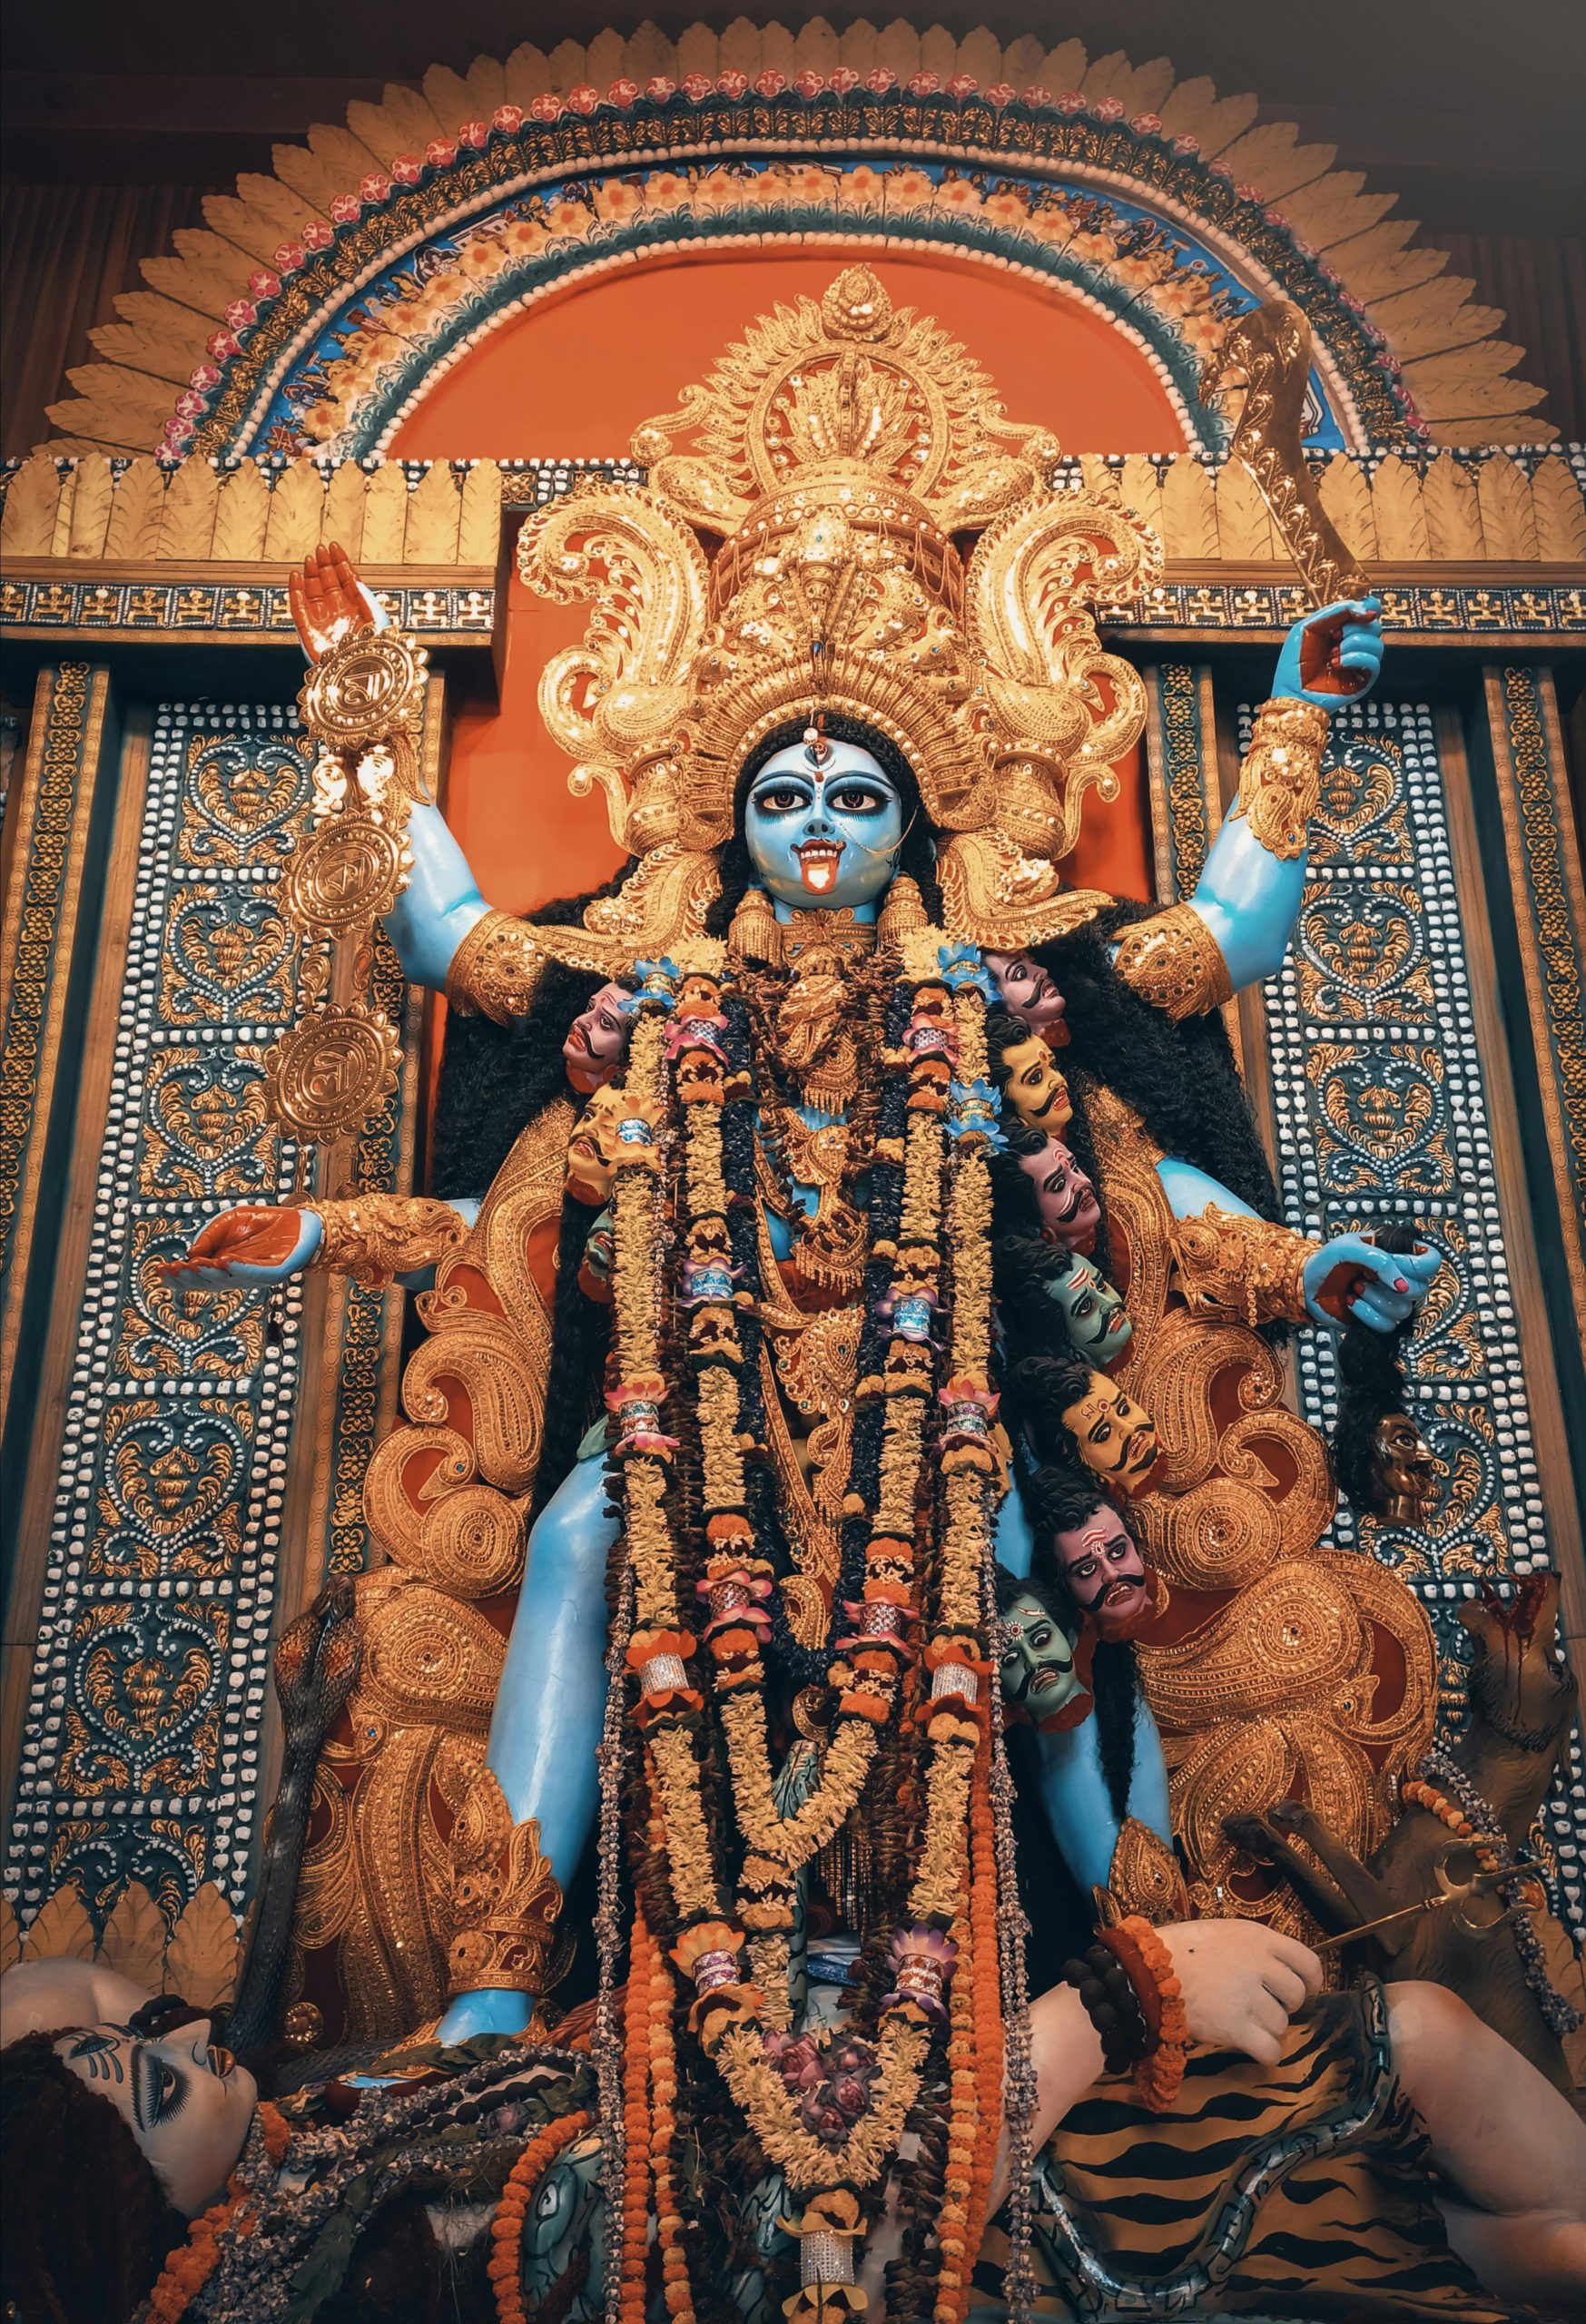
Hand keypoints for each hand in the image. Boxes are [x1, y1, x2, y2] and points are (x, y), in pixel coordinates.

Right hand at [162, 1205, 321, 1287]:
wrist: (298, 1220)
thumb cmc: (261, 1223)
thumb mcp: (227, 1222)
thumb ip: (209, 1236)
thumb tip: (190, 1253)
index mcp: (222, 1267)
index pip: (197, 1276)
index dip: (178, 1276)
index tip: (159, 1271)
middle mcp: (236, 1276)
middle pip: (209, 1282)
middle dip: (189, 1277)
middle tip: (172, 1270)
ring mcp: (255, 1277)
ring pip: (229, 1279)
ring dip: (211, 1273)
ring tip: (194, 1265)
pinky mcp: (275, 1272)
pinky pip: (255, 1272)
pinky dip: (240, 1268)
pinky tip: (225, 1262)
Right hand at [287, 541, 385, 663]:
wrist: (362, 676)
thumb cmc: (376, 651)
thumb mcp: (377, 618)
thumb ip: (364, 596)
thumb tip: (353, 579)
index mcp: (357, 610)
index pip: (346, 581)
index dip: (340, 563)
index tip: (334, 547)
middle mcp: (339, 614)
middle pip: (328, 584)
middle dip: (323, 565)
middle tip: (319, 550)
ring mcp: (323, 622)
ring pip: (312, 593)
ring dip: (310, 575)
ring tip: (309, 559)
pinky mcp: (309, 633)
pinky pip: (298, 609)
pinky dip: (295, 592)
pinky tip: (295, 576)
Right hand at [1160, 1918, 1322, 2066]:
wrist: (1146, 1971)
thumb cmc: (1180, 1947)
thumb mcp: (1222, 1932)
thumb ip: (1251, 1948)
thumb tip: (1274, 1970)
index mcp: (1258, 1938)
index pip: (1307, 1961)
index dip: (1311, 1979)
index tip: (1306, 1987)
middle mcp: (1259, 1966)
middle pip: (1296, 1995)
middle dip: (1286, 2005)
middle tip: (1266, 2006)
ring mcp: (1248, 1998)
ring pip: (1281, 2024)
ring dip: (1269, 2027)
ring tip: (1247, 2022)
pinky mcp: (1235, 2028)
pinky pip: (1270, 2050)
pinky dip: (1267, 2053)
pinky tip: (1257, 2048)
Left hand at [1272, 597, 1382, 707]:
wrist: (1292, 692)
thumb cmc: (1295, 662)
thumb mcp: (1309, 626)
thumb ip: (1337, 611)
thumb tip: (1368, 610)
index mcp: (1341, 628)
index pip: (1369, 611)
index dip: (1368, 607)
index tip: (1359, 611)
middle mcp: (1353, 644)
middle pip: (1374, 626)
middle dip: (1355, 628)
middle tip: (1335, 636)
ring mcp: (1360, 662)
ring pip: (1377, 643)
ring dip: (1354, 644)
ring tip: (1333, 653)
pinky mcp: (1363, 679)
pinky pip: (1374, 662)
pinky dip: (1356, 658)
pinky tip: (1338, 663)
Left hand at [1303, 1234, 1438, 1331]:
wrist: (1307, 1282)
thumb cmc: (1327, 1260)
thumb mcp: (1350, 1246)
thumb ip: (1380, 1260)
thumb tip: (1402, 1286)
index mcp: (1397, 1254)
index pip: (1431, 1262)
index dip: (1420, 1266)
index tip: (1399, 1265)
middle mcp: (1399, 1278)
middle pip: (1420, 1289)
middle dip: (1390, 1284)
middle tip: (1366, 1275)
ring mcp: (1389, 1300)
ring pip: (1403, 1310)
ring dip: (1375, 1299)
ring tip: (1355, 1287)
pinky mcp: (1378, 1319)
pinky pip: (1388, 1325)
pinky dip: (1367, 1314)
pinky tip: (1352, 1302)